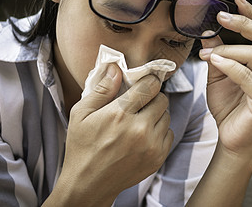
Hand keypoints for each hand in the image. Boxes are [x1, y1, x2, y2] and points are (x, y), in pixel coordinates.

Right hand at [48, 64, 173, 205]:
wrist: (89, 184)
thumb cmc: (82, 146)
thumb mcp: (81, 114)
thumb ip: (101, 89)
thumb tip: (116, 67)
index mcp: (119, 114)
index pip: (149, 86)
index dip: (147, 81)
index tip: (143, 84)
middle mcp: (139, 129)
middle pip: (162, 99)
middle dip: (152, 97)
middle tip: (140, 103)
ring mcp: (151, 145)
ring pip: (167, 116)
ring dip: (156, 114)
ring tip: (140, 120)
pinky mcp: (157, 158)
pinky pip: (169, 134)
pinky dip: (160, 131)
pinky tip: (144, 135)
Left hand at [199, 0, 251, 155]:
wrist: (232, 137)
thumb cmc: (228, 105)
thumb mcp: (219, 73)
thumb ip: (217, 52)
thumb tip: (209, 30)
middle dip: (243, 23)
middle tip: (221, 16)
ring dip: (227, 49)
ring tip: (206, 53)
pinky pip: (248, 76)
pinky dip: (229, 66)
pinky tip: (214, 61)